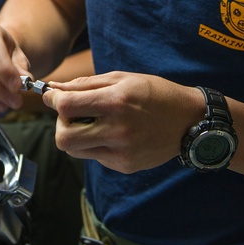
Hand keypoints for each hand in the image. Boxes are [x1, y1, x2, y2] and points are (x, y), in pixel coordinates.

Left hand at [44, 72, 199, 173]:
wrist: (190, 120)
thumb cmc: (155, 93)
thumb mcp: (122, 78)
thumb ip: (85, 84)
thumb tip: (54, 88)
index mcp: (116, 102)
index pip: (66, 106)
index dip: (53, 100)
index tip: (54, 97)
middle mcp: (117, 130)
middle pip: (63, 138)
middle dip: (60, 125)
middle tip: (72, 115)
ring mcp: (122, 152)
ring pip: (75, 151)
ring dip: (75, 136)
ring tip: (92, 124)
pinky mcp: (125, 165)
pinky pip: (95, 157)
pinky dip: (95, 145)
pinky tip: (113, 134)